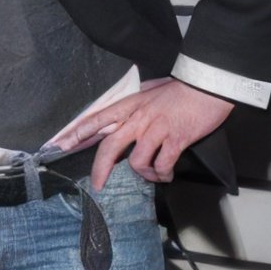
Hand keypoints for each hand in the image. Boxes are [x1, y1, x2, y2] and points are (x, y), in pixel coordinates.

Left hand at [54, 78, 234, 191]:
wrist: (209, 85)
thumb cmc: (182, 88)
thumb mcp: (151, 91)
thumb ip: (136, 104)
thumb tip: (127, 113)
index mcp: (131, 105)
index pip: (98, 119)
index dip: (79, 133)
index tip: (62, 144)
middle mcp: (139, 118)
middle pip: (110, 147)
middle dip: (100, 169)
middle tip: (97, 184)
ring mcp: (157, 129)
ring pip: (137, 161)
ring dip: (144, 174)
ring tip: (153, 176)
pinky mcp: (176, 139)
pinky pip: (162, 164)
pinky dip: (163, 174)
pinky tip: (167, 175)